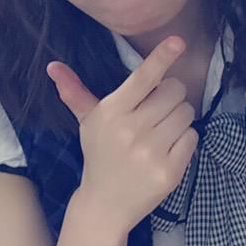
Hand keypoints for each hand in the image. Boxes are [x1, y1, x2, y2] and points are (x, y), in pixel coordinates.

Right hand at [48, 37, 198, 236]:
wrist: (106, 204)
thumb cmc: (100, 154)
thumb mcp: (88, 122)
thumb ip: (75, 92)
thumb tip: (53, 66)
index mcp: (112, 112)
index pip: (143, 78)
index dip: (162, 57)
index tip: (178, 41)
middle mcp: (132, 130)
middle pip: (174, 92)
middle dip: (171, 95)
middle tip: (158, 108)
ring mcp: (152, 152)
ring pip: (186, 113)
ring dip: (179, 117)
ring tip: (161, 130)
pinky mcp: (170, 171)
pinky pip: (192, 137)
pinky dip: (184, 139)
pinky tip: (167, 149)